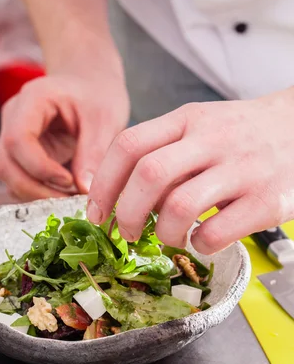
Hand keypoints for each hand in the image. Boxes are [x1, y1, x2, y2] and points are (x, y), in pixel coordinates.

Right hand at [0, 71, 128, 200]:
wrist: (90, 85)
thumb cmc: (97, 94)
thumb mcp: (104, 118)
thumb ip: (93, 152)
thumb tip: (85, 190)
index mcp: (32, 99)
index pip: (18, 140)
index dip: (39, 168)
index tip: (69, 181)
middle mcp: (14, 117)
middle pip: (6, 163)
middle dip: (36, 189)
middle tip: (70, 202)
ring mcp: (13, 135)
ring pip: (9, 176)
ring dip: (36, 194)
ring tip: (70, 199)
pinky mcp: (20, 154)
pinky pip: (19, 179)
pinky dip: (38, 192)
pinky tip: (65, 194)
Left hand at [87, 88, 293, 253]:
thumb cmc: (240, 133)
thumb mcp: (199, 125)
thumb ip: (163, 150)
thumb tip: (116, 194)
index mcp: (187, 118)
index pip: (129, 144)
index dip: (104, 183)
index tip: (97, 211)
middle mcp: (212, 139)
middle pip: (149, 176)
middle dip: (126, 213)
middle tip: (126, 232)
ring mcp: (242, 169)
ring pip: (180, 207)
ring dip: (163, 232)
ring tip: (169, 236)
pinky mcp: (267, 200)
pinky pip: (216, 233)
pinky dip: (198, 245)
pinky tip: (202, 240)